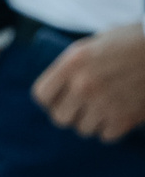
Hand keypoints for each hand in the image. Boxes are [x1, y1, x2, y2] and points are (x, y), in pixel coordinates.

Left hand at [33, 23, 144, 141]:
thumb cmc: (136, 41)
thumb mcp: (99, 42)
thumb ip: (76, 64)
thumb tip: (58, 87)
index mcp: (74, 62)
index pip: (41, 95)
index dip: (51, 98)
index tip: (61, 97)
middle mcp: (84, 84)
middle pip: (60, 118)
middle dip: (72, 112)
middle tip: (86, 104)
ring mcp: (103, 103)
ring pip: (83, 128)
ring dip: (94, 120)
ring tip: (109, 104)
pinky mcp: (123, 118)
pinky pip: (106, 135)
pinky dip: (113, 127)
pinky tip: (122, 111)